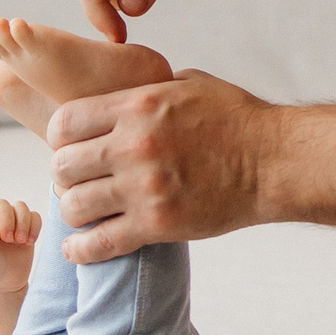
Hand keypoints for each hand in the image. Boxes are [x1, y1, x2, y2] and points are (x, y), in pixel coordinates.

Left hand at [0, 180, 40, 296]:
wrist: (5, 286)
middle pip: (2, 204)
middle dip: (8, 220)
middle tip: (9, 239)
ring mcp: (10, 223)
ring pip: (20, 207)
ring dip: (23, 223)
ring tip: (21, 241)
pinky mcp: (26, 228)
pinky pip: (34, 216)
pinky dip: (34, 226)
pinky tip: (30, 241)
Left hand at [47, 69, 273, 261]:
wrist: (275, 162)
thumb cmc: (237, 120)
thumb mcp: (188, 85)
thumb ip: (146, 90)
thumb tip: (118, 92)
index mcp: (137, 106)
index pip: (64, 123)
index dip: (60, 137)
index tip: (71, 147)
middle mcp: (134, 146)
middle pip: (61, 165)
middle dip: (65, 175)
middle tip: (79, 181)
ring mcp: (144, 187)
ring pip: (74, 205)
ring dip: (75, 210)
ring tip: (86, 211)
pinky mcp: (158, 224)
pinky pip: (99, 243)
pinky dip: (81, 249)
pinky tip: (78, 248)